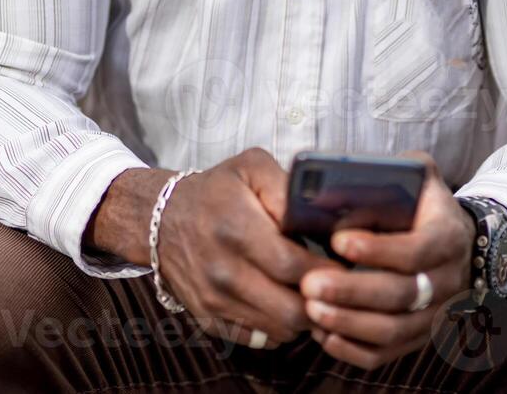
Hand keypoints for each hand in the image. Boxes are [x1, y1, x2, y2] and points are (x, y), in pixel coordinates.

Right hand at [153, 148, 340, 347]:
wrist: (163, 220)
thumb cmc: (217, 191)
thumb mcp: (251, 167)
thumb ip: (285, 188)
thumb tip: (315, 216)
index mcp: (237, 230)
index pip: (294, 266)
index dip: (326, 272)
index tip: (343, 267)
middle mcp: (223, 272)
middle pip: (290, 309)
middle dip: (321, 302)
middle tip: (335, 288)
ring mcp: (214, 301)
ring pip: (279, 330)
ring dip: (303, 317)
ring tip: (313, 295)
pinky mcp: (209, 320)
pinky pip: (259, 340)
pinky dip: (279, 328)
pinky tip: (285, 303)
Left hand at [297, 152, 473, 370]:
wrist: (460, 242)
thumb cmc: (424, 205)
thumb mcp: (418, 176)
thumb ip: (392, 171)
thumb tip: (336, 185)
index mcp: (448, 236)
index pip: (417, 250)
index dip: (378, 250)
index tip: (338, 241)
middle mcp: (448, 280)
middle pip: (401, 295)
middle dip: (352, 292)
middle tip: (310, 284)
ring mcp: (435, 314)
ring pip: (393, 330)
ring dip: (349, 323)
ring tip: (311, 309)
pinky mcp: (418, 336)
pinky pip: (387, 354)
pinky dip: (353, 349)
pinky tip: (324, 335)